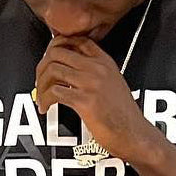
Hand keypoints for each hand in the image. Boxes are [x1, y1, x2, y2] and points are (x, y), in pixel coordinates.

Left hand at [35, 36, 160, 164]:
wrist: (135, 135)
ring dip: (41, 84)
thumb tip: (73, 74)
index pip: (75, 40)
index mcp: (105, 62)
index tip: (48, 61)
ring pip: (53, 70)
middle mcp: (97, 68)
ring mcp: (91, 83)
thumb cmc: (124, 117)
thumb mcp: (114, 85)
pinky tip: (45, 107)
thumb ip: (97, 74)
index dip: (56, 47)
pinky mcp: (85, 101)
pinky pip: (55, 92)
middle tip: (40, 81)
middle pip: (58, 52)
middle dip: (42, 67)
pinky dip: (45, 100)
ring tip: (41, 97)